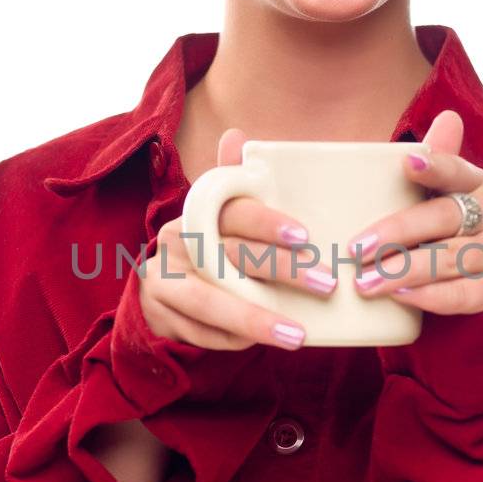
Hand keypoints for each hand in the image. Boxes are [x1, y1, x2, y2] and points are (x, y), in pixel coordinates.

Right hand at [127, 127, 335, 351]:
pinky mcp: (158, 315)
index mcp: (197, 212)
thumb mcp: (220, 219)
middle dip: (281, 271)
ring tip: (298, 336)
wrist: (157, 291)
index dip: (266, 222)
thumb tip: (236, 135)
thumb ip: (233, 182)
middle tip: (325, 285)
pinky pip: (201, 332)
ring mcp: (163, 280)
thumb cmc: (208, 251)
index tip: (305, 237)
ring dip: (257, 319)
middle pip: (230, 256)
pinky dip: (233, 340)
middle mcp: (176, 242)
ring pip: (211, 301)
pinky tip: (264, 346)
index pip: (232, 211)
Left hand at [347, 110, 482, 315]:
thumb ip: (430, 165)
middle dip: (399, 233)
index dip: (435, 166)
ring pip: (455, 258)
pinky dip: (433, 296)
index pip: (457, 170)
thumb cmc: (436, 232)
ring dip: (408, 270)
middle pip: (446, 217)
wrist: (469, 281)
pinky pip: (468, 293)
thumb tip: (449, 117)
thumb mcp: (428, 198)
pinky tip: (401, 297)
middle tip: (357, 249)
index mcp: (477, 182)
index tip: (407, 165)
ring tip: (369, 282)